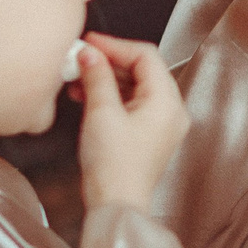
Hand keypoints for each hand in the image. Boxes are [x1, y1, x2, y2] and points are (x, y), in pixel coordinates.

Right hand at [75, 34, 188, 213]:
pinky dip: (110, 96)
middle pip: (142, 70)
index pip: (145, 55)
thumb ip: (96, 76)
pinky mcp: (148, 136)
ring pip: (134, 87)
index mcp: (168, 101)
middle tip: (80, 58)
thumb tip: (90, 53)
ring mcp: (161, 125)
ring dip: (106, 79)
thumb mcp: (101, 112)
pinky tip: (85, 96)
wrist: (116, 205)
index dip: (115, 45)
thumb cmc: (114, 168)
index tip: (89, 42)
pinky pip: (132, 105)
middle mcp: (171, 111)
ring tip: (76, 78)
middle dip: (108, 62)